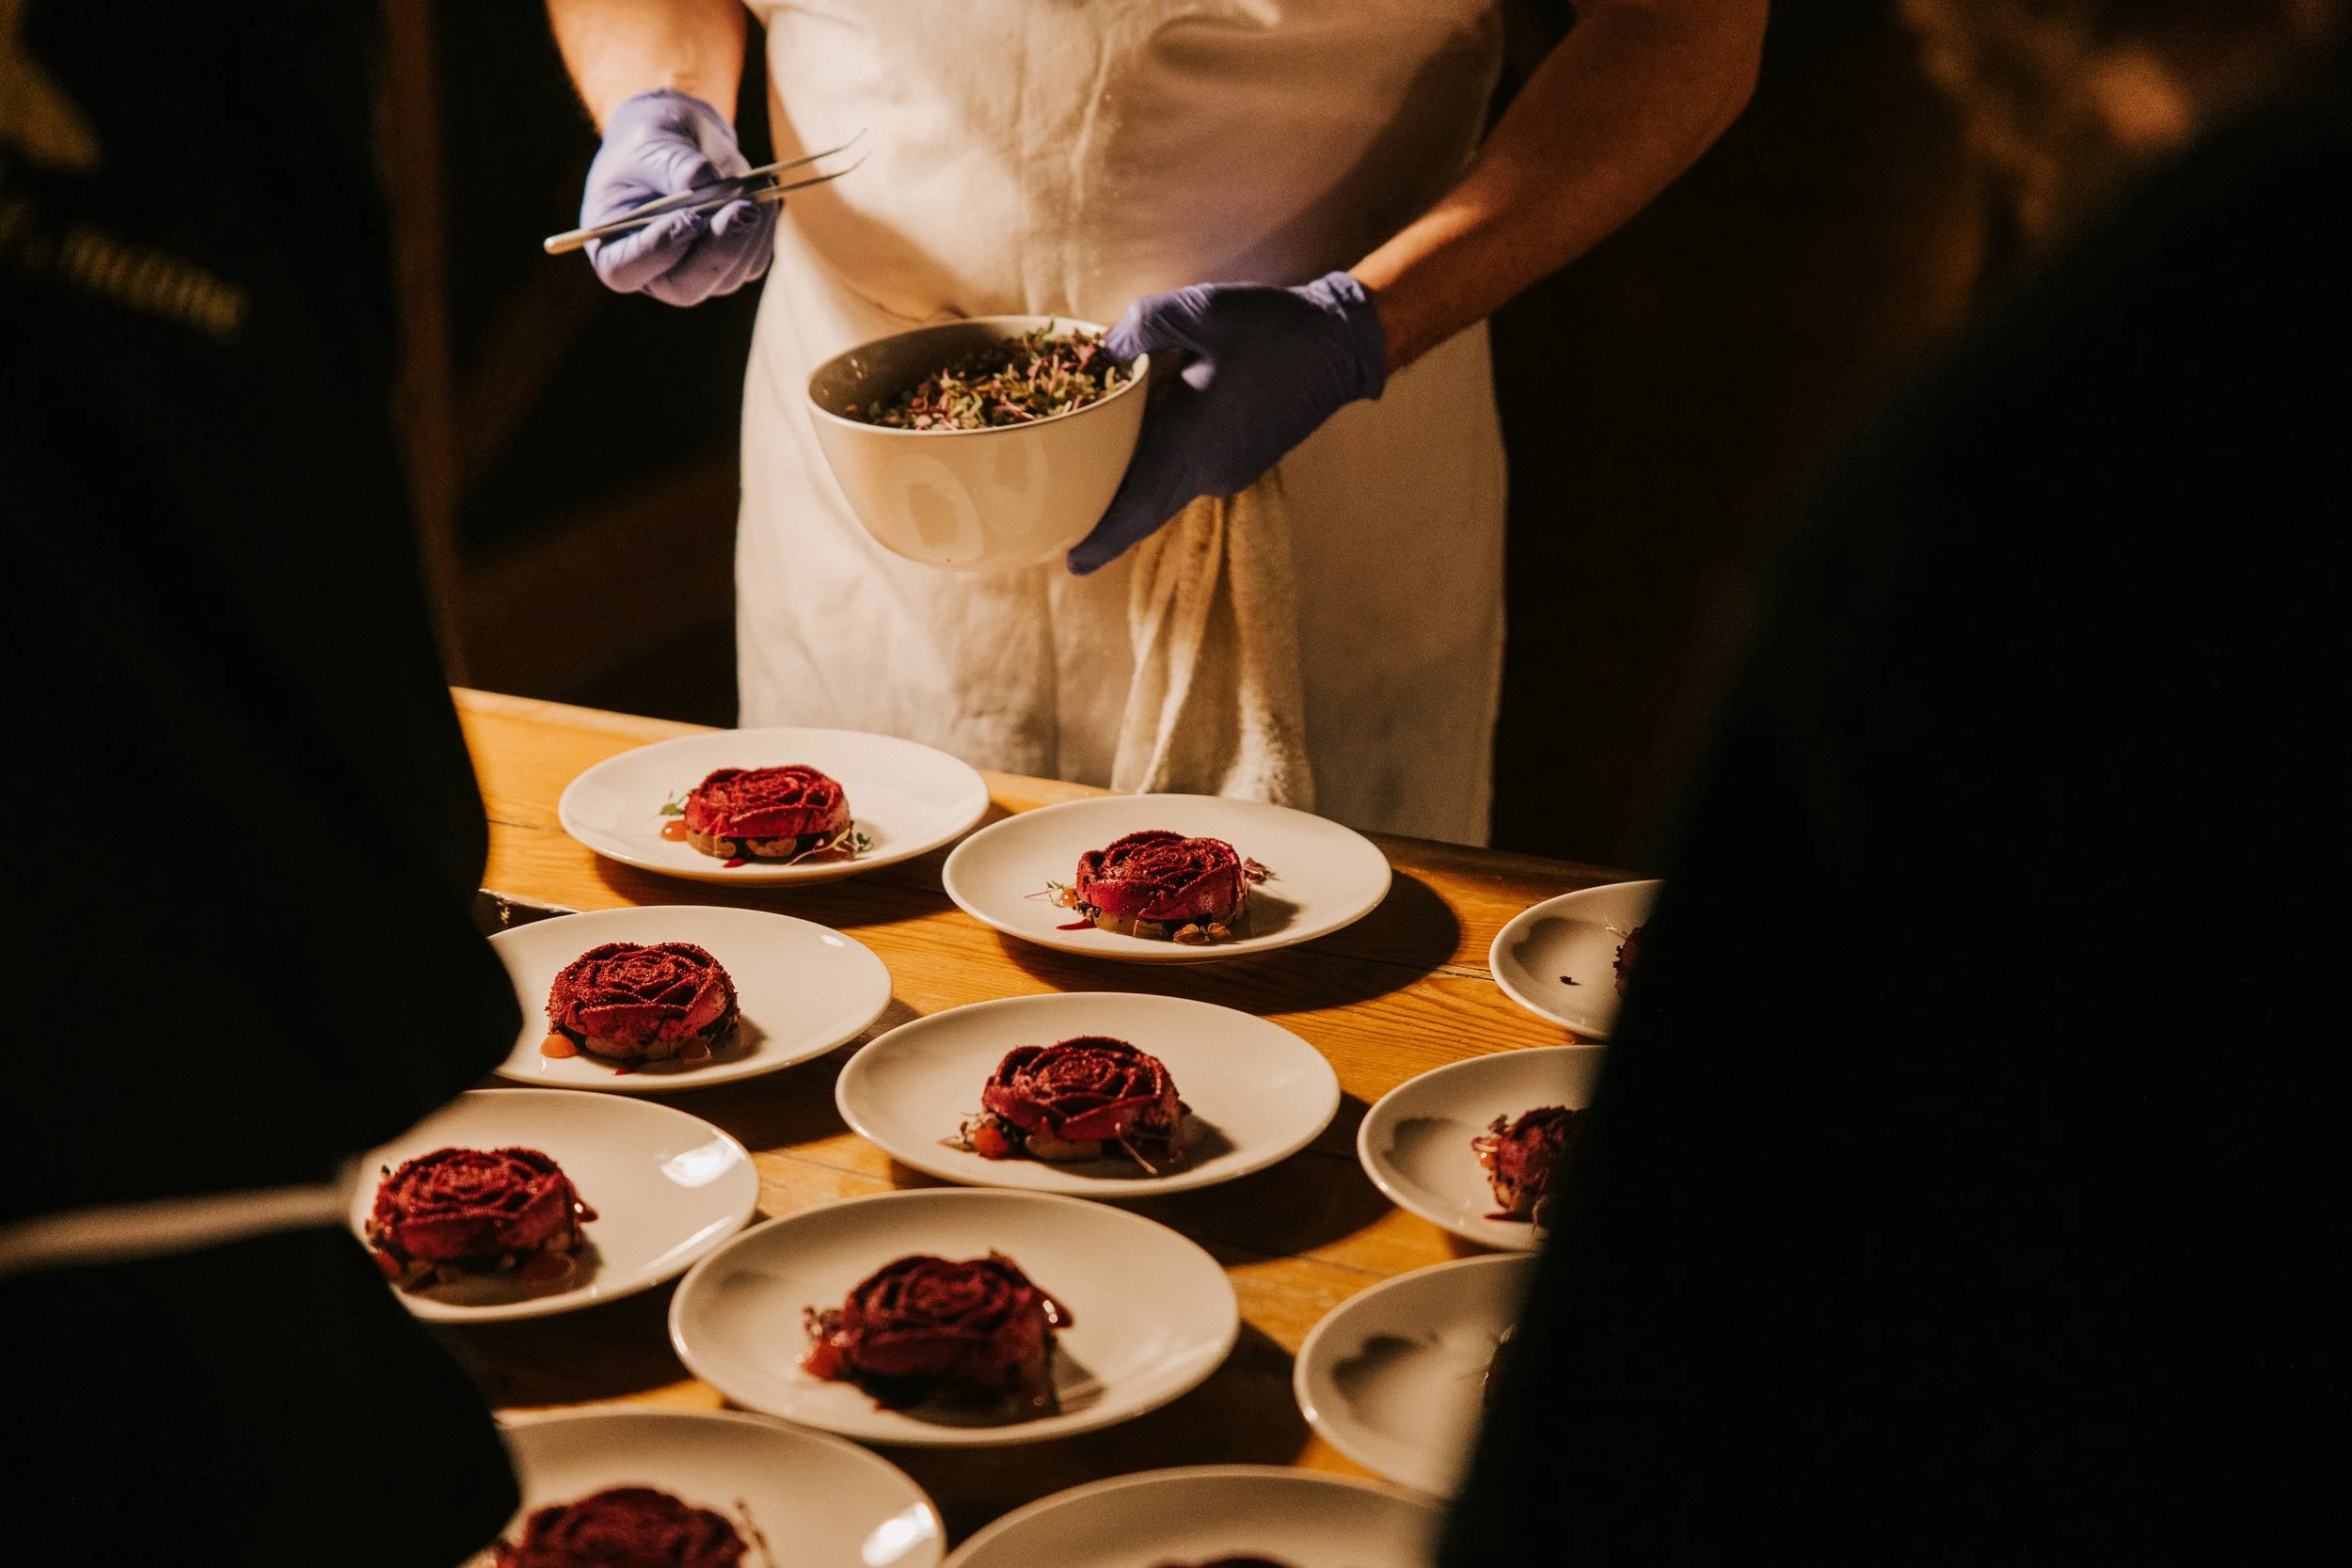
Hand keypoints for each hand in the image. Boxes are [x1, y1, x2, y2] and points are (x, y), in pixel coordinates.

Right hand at [581, 89, 774, 306]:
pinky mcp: (730, 266)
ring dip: (746, 234)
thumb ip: (674, 165)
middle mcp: (652, 272)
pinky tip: (757, 195)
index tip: (686, 218)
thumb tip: (705, 183)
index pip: (624, 270)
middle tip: (740, 210)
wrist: (680, 140)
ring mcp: (694, 274)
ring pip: (728, 277)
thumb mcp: (653, 140)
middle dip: (717, 252)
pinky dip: (762, 228)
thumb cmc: (650, 142)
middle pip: (685, 287)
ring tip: (748, 187)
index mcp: (611, 245)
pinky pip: (755, 259)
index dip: (656, 251)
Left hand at [1067, 271, 1387, 574]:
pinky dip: (1161, 466)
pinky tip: (1141, 440)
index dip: (1102, 541)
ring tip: (1091, 474)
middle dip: (1107, 520)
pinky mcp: (1242, 463)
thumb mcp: (1202, 309)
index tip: (1072, 564)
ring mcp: (1230, 473)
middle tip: (1066, 528)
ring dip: (1133, 485)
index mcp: (1194, 445)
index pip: (1138, 510)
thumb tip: (1103, 351)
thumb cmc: (1272, 329)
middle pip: (1146, 509)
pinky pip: (1189, 475)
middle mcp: (1210, 472)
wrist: (1341, 344)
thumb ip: (1143, 325)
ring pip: (1166, 490)